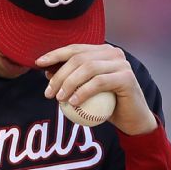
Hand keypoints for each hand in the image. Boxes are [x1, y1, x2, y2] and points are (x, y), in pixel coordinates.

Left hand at [37, 44, 158, 135]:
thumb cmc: (107, 107)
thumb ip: (69, 80)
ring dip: (69, 83)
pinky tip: (73, 102)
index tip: (38, 64)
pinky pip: (99, 82)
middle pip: (79, 58)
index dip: (55, 54)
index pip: (74, 49)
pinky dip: (83, 92)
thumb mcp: (84, 92)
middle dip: (59, 74)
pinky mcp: (126, 77)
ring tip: (59, 98)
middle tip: (48, 92)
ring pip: (88, 68)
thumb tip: (46, 71)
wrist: (132, 120)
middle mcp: (113, 53)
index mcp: (102, 51)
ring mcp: (121, 64)